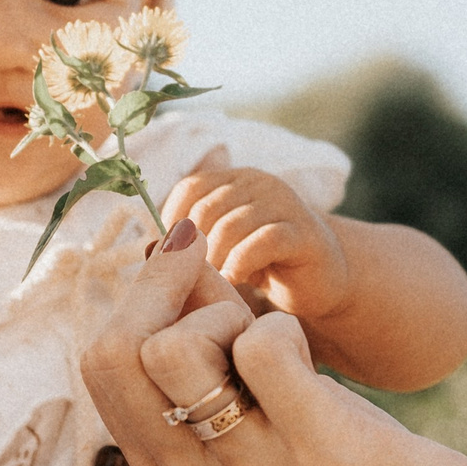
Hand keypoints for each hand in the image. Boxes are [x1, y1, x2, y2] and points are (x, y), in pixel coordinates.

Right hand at [82, 222, 466, 465]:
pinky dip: (288, 326)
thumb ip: (212, 374)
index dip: (140, 296)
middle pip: (117, 353)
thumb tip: (171, 255)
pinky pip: (263, 345)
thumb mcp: (267, 448)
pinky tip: (321, 366)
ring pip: (174, 346)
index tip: (190, 266)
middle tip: (229, 286)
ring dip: (227, 312)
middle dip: (165, 288)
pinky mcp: (321, 456)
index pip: (102, 369)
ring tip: (278, 342)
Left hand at [161, 147, 351, 320]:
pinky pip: (261, 241)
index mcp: (234, 180)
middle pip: (206, 208)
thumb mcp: (220, 251)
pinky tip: (239, 283)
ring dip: (216, 262)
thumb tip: (147, 248)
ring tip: (218, 285)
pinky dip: (242, 265)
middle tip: (196, 280)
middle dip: (194, 250)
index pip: (189, 188)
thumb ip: (187, 245)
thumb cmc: (261, 266)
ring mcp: (284, 203)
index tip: (178, 258)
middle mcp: (258, 183)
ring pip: (230, 225)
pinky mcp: (304, 232)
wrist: (320, 282)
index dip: (174, 223)